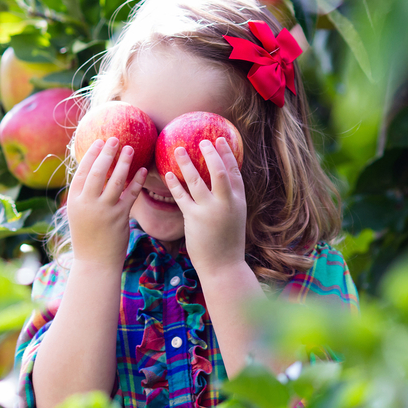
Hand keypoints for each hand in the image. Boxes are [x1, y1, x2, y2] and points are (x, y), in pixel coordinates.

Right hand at [67, 137, 146, 268]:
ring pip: (115, 180)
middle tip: (115, 138)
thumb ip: (85, 197)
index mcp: (75, 201)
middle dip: (107, 153)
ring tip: (130, 148)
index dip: (91, 155)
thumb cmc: (88, 238)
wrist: (95, 263)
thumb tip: (92, 176)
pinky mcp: (120, 217)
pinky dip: (137, 181)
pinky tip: (143, 170)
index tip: (99, 142)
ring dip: (123, 162)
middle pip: (97, 172)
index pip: (82, 172)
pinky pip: (130, 194)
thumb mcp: (79, 216)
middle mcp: (88, 203)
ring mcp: (104, 210)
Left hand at [164, 137, 246, 278]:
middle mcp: (226, 203)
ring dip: (187, 163)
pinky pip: (182, 196)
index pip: (234, 172)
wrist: (224, 267)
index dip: (227, 154)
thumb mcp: (235, 219)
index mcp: (238, 201)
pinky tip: (168, 174)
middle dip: (210, 153)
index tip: (220, 140)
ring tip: (178, 149)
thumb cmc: (228, 244)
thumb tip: (220, 187)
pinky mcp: (194, 219)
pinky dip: (175, 183)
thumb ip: (229, 202)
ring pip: (197, 180)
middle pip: (218, 171)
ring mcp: (210, 210)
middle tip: (201, 140)